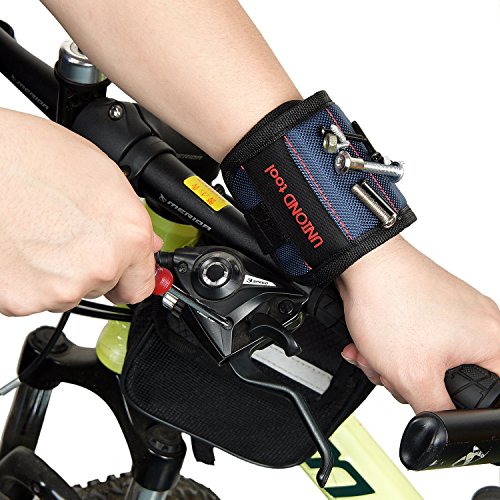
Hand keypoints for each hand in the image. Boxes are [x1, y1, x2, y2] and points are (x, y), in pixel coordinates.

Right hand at [0, 109, 161, 315]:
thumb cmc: (28, 156)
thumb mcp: (98, 173)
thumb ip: (129, 217)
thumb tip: (146, 243)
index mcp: (127, 235)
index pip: (142, 285)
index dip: (130, 274)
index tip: (121, 270)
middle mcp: (100, 266)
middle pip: (103, 286)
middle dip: (90, 266)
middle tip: (65, 233)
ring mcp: (60, 287)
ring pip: (67, 291)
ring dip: (57, 272)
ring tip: (36, 233)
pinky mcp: (21, 300)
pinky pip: (34, 296)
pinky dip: (28, 279)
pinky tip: (19, 246)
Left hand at [336, 235, 499, 412]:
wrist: (363, 262)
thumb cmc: (392, 300)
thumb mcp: (413, 375)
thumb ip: (435, 410)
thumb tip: (441, 424)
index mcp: (492, 342)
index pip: (485, 396)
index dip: (450, 402)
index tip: (427, 395)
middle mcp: (477, 324)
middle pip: (446, 379)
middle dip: (406, 379)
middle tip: (392, 368)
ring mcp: (451, 312)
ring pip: (422, 360)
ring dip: (390, 362)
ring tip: (374, 350)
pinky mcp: (427, 305)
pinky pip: (410, 339)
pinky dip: (386, 345)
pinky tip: (368, 340)